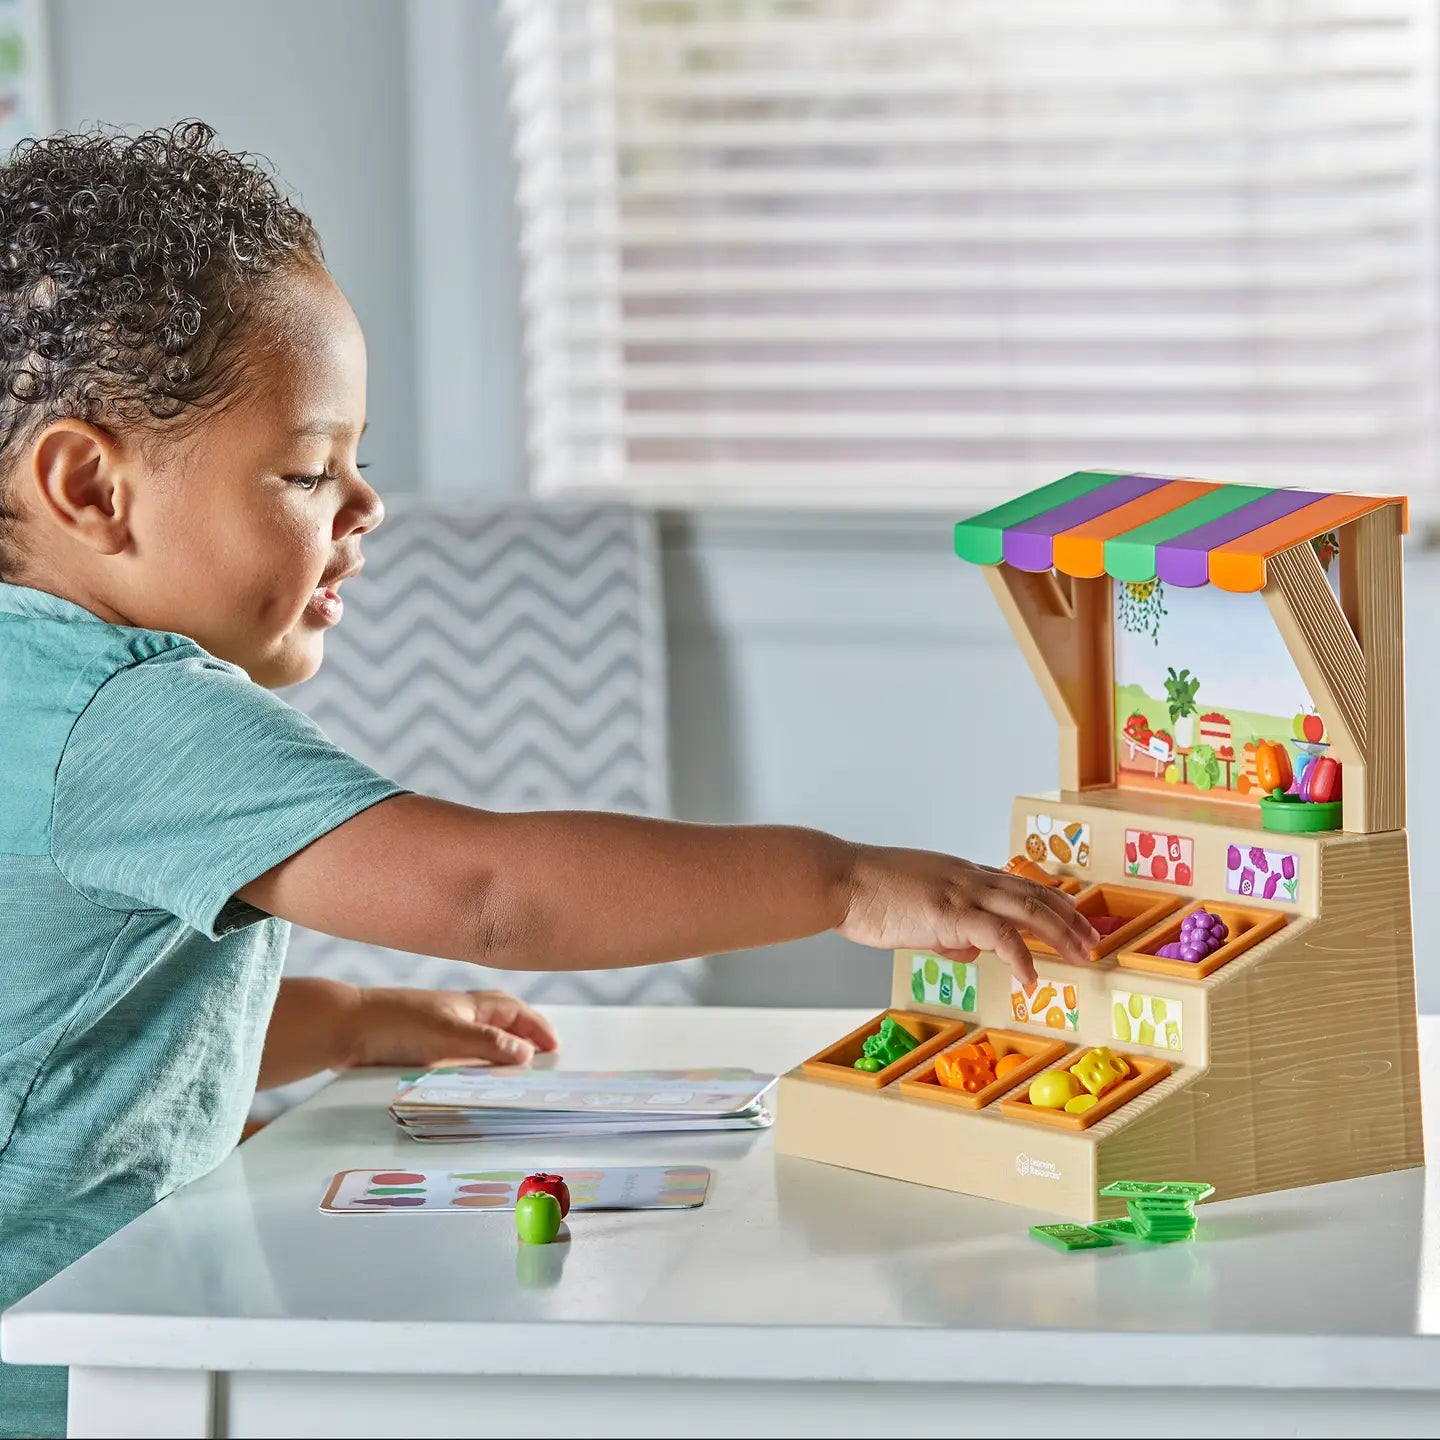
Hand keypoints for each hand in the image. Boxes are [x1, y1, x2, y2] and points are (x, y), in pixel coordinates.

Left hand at [343, 987, 559, 1068]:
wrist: (343, 1028)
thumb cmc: (394, 1025)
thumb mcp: (447, 1036)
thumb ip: (487, 1044)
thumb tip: (525, 1053)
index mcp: (467, 1005)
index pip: (513, 1010)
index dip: (536, 1026)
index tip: (555, 1046)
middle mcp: (455, 1013)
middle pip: (499, 1017)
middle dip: (523, 1031)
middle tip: (542, 1054)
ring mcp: (436, 1027)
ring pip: (479, 1033)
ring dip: (500, 1045)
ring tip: (514, 1068)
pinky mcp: (418, 1043)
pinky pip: (458, 1048)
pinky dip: (475, 1057)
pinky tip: (471, 1074)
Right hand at [838, 846, 1098, 985]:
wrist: (841, 880)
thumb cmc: (868, 894)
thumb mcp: (915, 910)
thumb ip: (946, 929)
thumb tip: (969, 951)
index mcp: (961, 873)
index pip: (1018, 883)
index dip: (1051, 900)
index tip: (1074, 917)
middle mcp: (969, 877)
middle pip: (1034, 894)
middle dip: (1070, 919)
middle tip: (1094, 941)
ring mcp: (962, 893)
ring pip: (1028, 909)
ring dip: (1061, 934)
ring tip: (1082, 957)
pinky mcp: (951, 914)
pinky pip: (999, 936)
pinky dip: (1020, 958)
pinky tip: (1030, 979)